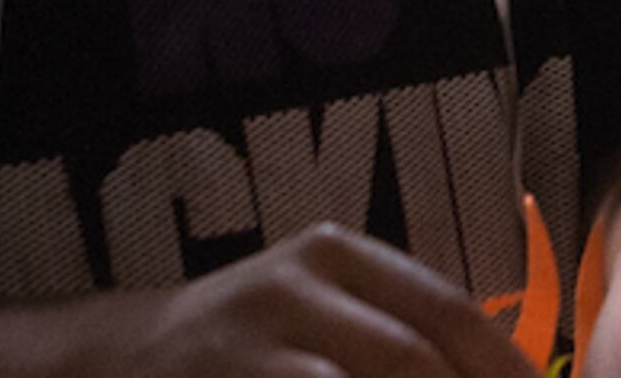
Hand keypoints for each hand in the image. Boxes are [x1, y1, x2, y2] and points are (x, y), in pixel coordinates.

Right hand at [94, 225, 536, 377]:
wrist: (116, 357)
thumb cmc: (246, 344)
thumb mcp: (321, 311)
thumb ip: (398, 333)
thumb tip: (504, 375)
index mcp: (337, 255)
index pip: (447, 309)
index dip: (504, 366)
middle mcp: (295, 286)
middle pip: (411, 356)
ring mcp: (250, 340)